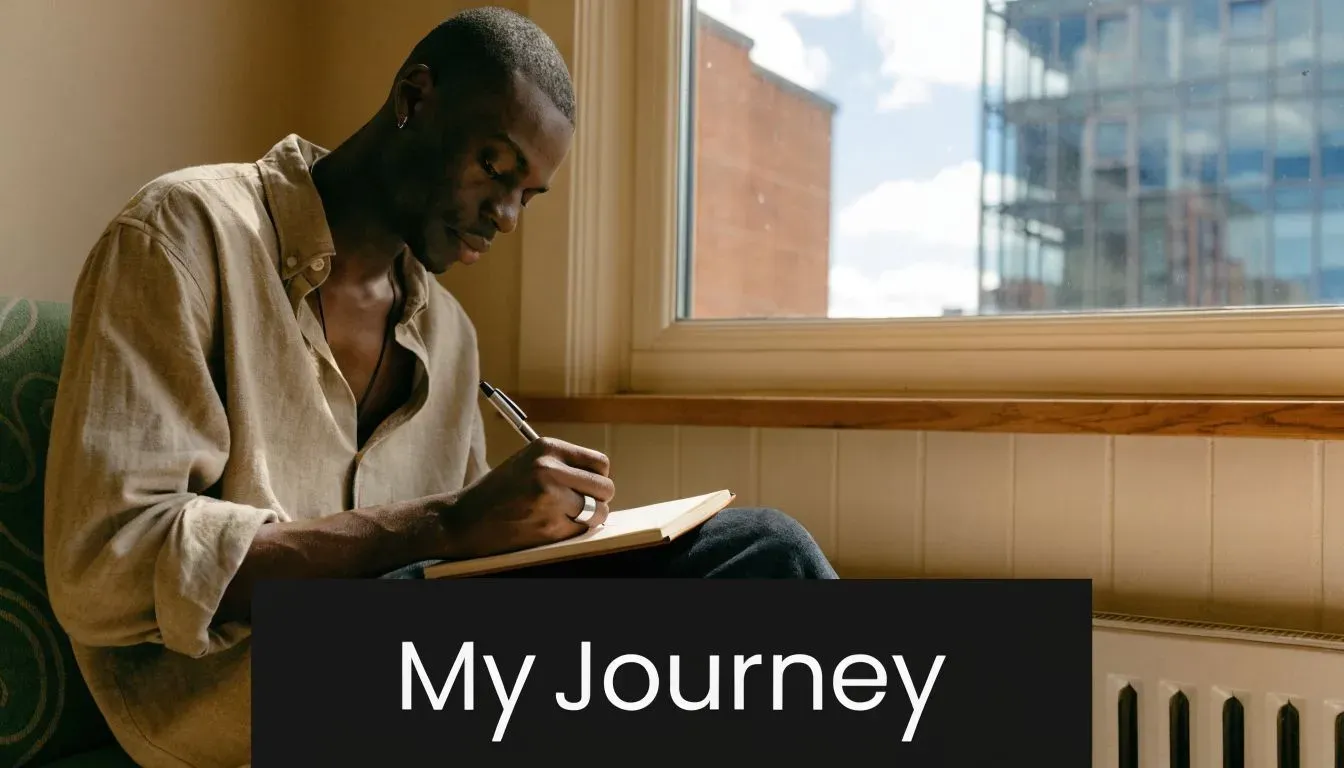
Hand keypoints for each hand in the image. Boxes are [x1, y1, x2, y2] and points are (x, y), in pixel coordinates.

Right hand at [437, 437, 614, 559]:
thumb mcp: (529, 462)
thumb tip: (604, 480)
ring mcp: (550, 499)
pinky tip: (551, 527)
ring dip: (589, 518)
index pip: (600, 463)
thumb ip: (563, 465)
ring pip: (599, 512)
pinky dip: (573, 532)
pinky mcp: (548, 526)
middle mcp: (550, 469)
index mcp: (547, 447)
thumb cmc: (500, 491)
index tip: (587, 487)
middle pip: (605, 488)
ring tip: (567, 517)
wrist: (464, 519)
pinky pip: (581, 530)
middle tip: (581, 506)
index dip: (598, 478)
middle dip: (598, 500)